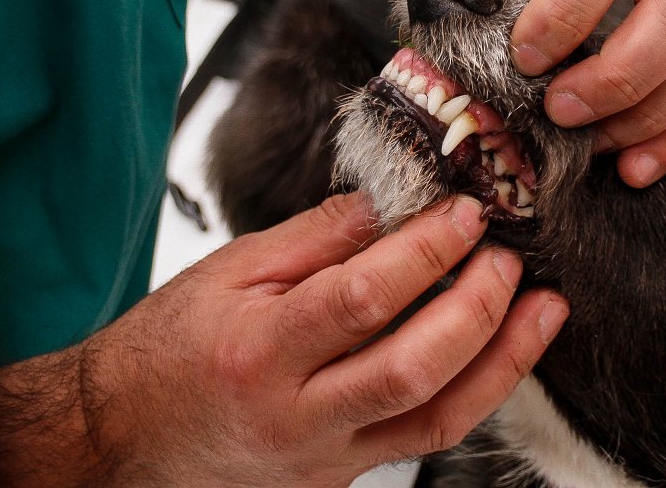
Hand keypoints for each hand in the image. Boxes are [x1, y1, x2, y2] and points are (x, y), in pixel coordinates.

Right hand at [0, 193, 567, 485]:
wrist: (121, 440)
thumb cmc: (168, 350)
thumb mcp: (227, 273)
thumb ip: (314, 238)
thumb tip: (392, 203)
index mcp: (258, 352)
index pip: (360, 299)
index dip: (425, 252)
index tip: (466, 213)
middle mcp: (295, 416)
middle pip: (411, 371)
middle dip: (477, 309)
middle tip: (508, 258)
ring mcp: (325, 457)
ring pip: (435, 420)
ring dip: (504, 361)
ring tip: (544, 309)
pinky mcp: (343, 474)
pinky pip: (424, 438)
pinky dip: (475, 393)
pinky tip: (504, 352)